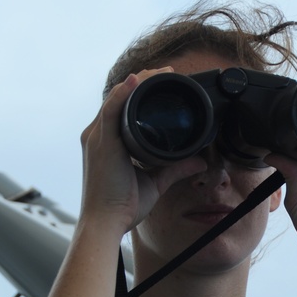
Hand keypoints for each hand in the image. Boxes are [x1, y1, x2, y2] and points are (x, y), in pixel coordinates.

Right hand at [78, 68, 206, 237]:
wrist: (106, 223)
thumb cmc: (122, 206)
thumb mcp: (155, 182)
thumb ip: (176, 169)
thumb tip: (199, 161)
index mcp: (107, 141)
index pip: (122, 108)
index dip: (141, 93)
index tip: (164, 84)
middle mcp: (97, 135)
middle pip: (119, 98)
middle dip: (143, 82)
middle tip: (167, 74)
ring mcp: (97, 137)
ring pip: (117, 97)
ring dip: (139, 82)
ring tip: (160, 72)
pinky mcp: (101, 143)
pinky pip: (111, 110)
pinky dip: (124, 93)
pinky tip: (138, 80)